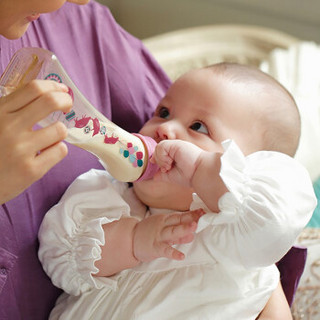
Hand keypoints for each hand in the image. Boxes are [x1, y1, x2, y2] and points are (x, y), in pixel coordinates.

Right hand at [0, 80, 72, 203]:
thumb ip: (13, 109)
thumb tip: (47, 93)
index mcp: (0, 112)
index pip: (34, 89)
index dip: (53, 86)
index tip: (61, 90)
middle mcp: (10, 127)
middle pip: (50, 102)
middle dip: (65, 101)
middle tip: (67, 105)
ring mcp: (21, 149)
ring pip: (60, 130)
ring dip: (59, 132)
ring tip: (50, 138)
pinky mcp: (31, 170)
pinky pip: (60, 151)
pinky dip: (57, 150)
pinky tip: (46, 153)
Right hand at [133, 209, 203, 261]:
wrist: (130, 239)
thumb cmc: (149, 233)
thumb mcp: (163, 229)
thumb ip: (178, 231)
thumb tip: (193, 233)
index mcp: (165, 220)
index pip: (180, 215)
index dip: (192, 214)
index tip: (203, 211)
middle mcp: (163, 226)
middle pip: (178, 221)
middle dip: (190, 218)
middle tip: (202, 216)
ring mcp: (158, 236)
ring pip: (172, 232)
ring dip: (182, 230)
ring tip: (193, 229)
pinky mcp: (155, 247)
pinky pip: (165, 250)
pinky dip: (173, 253)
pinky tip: (181, 256)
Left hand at [151, 139, 202, 186]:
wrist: (201, 173)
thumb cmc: (190, 176)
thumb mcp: (171, 176)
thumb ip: (162, 174)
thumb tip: (154, 175)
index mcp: (174, 155)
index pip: (159, 154)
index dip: (158, 161)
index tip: (165, 170)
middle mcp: (174, 149)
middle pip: (156, 151)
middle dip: (159, 162)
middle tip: (168, 168)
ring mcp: (175, 146)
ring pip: (157, 149)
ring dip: (161, 160)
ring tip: (170, 166)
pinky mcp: (175, 144)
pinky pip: (160, 147)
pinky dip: (162, 157)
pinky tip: (170, 162)